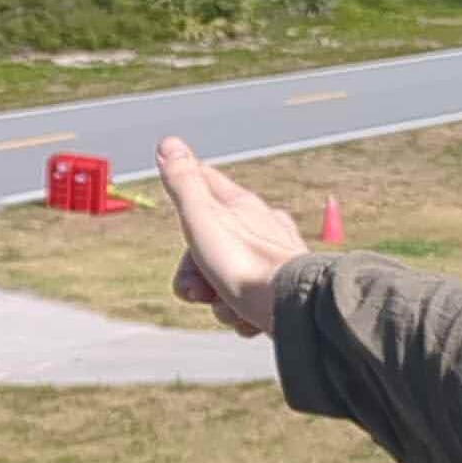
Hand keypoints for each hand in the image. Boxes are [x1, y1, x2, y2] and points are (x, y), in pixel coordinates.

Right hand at [154, 135, 312, 337]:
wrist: (293, 309)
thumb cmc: (245, 263)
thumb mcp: (203, 218)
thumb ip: (183, 184)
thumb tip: (168, 143)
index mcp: (240, 205)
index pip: (205, 182)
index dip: (184, 191)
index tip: (178, 203)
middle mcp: (260, 227)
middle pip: (208, 245)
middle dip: (194, 273)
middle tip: (196, 290)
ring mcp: (272, 260)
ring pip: (226, 278)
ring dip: (219, 300)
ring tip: (229, 305)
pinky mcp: (281, 292)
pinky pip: (248, 304)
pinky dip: (242, 315)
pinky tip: (247, 319)